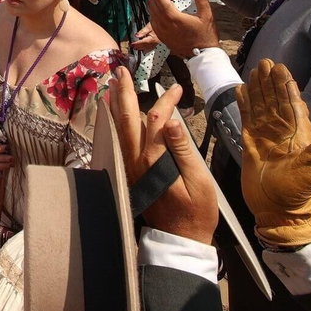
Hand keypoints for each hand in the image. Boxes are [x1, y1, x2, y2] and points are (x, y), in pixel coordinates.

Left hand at [109, 69, 216, 243]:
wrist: (180, 240)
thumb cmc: (195, 212)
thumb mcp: (198, 181)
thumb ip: (183, 150)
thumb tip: (174, 121)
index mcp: (154, 161)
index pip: (157, 120)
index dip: (166, 101)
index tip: (178, 89)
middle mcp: (136, 161)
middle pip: (126, 120)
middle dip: (123, 93)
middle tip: (120, 70)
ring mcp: (130, 167)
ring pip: (118, 129)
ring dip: (116, 105)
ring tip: (112, 85)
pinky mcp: (130, 173)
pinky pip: (120, 141)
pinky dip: (116, 122)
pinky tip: (115, 114)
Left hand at [130, 23, 159, 51]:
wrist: (165, 23)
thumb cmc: (158, 24)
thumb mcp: (149, 26)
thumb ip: (142, 32)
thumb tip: (137, 35)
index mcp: (153, 39)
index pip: (142, 42)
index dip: (137, 44)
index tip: (132, 44)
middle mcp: (155, 42)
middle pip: (145, 46)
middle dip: (138, 46)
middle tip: (132, 46)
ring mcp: (156, 43)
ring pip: (148, 48)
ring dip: (141, 48)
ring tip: (136, 48)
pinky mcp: (157, 42)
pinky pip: (151, 48)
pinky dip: (146, 49)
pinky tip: (144, 50)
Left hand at [145, 0, 215, 54]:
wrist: (203, 55)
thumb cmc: (206, 35)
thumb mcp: (207, 15)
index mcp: (174, 17)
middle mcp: (164, 24)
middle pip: (152, 3)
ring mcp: (161, 32)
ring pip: (150, 12)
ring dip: (155, 3)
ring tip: (166, 0)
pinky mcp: (161, 37)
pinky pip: (152, 21)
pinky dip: (155, 13)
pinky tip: (165, 12)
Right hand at [238, 60, 310, 249]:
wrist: (275, 210)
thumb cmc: (296, 191)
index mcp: (298, 134)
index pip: (293, 104)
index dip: (287, 87)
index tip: (283, 69)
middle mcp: (282, 132)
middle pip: (275, 101)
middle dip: (271, 82)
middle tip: (266, 62)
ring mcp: (266, 137)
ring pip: (261, 106)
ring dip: (258, 89)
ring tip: (254, 70)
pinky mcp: (251, 144)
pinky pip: (247, 119)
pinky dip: (245, 104)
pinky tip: (241, 91)